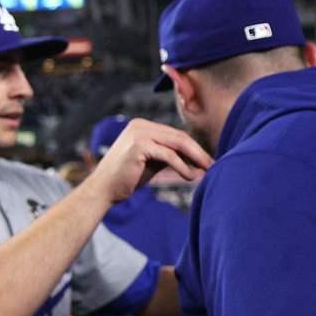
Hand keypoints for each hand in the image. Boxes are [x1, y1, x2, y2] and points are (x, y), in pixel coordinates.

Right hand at [83, 119, 211, 203]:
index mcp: (141, 126)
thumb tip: (195, 157)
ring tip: (207, 170)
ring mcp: (138, 133)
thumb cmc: (125, 179)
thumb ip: (168, 155)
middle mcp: (140, 125)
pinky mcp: (139, 145)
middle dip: (198, 151)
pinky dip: (182, 166)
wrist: (102, 190)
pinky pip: (168, 155)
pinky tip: (190, 176)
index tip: (207, 161)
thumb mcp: (151, 162)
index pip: (175, 134)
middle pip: (178, 136)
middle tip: (213, 165)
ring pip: (177, 143)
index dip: (193, 148)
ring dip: (195, 157)